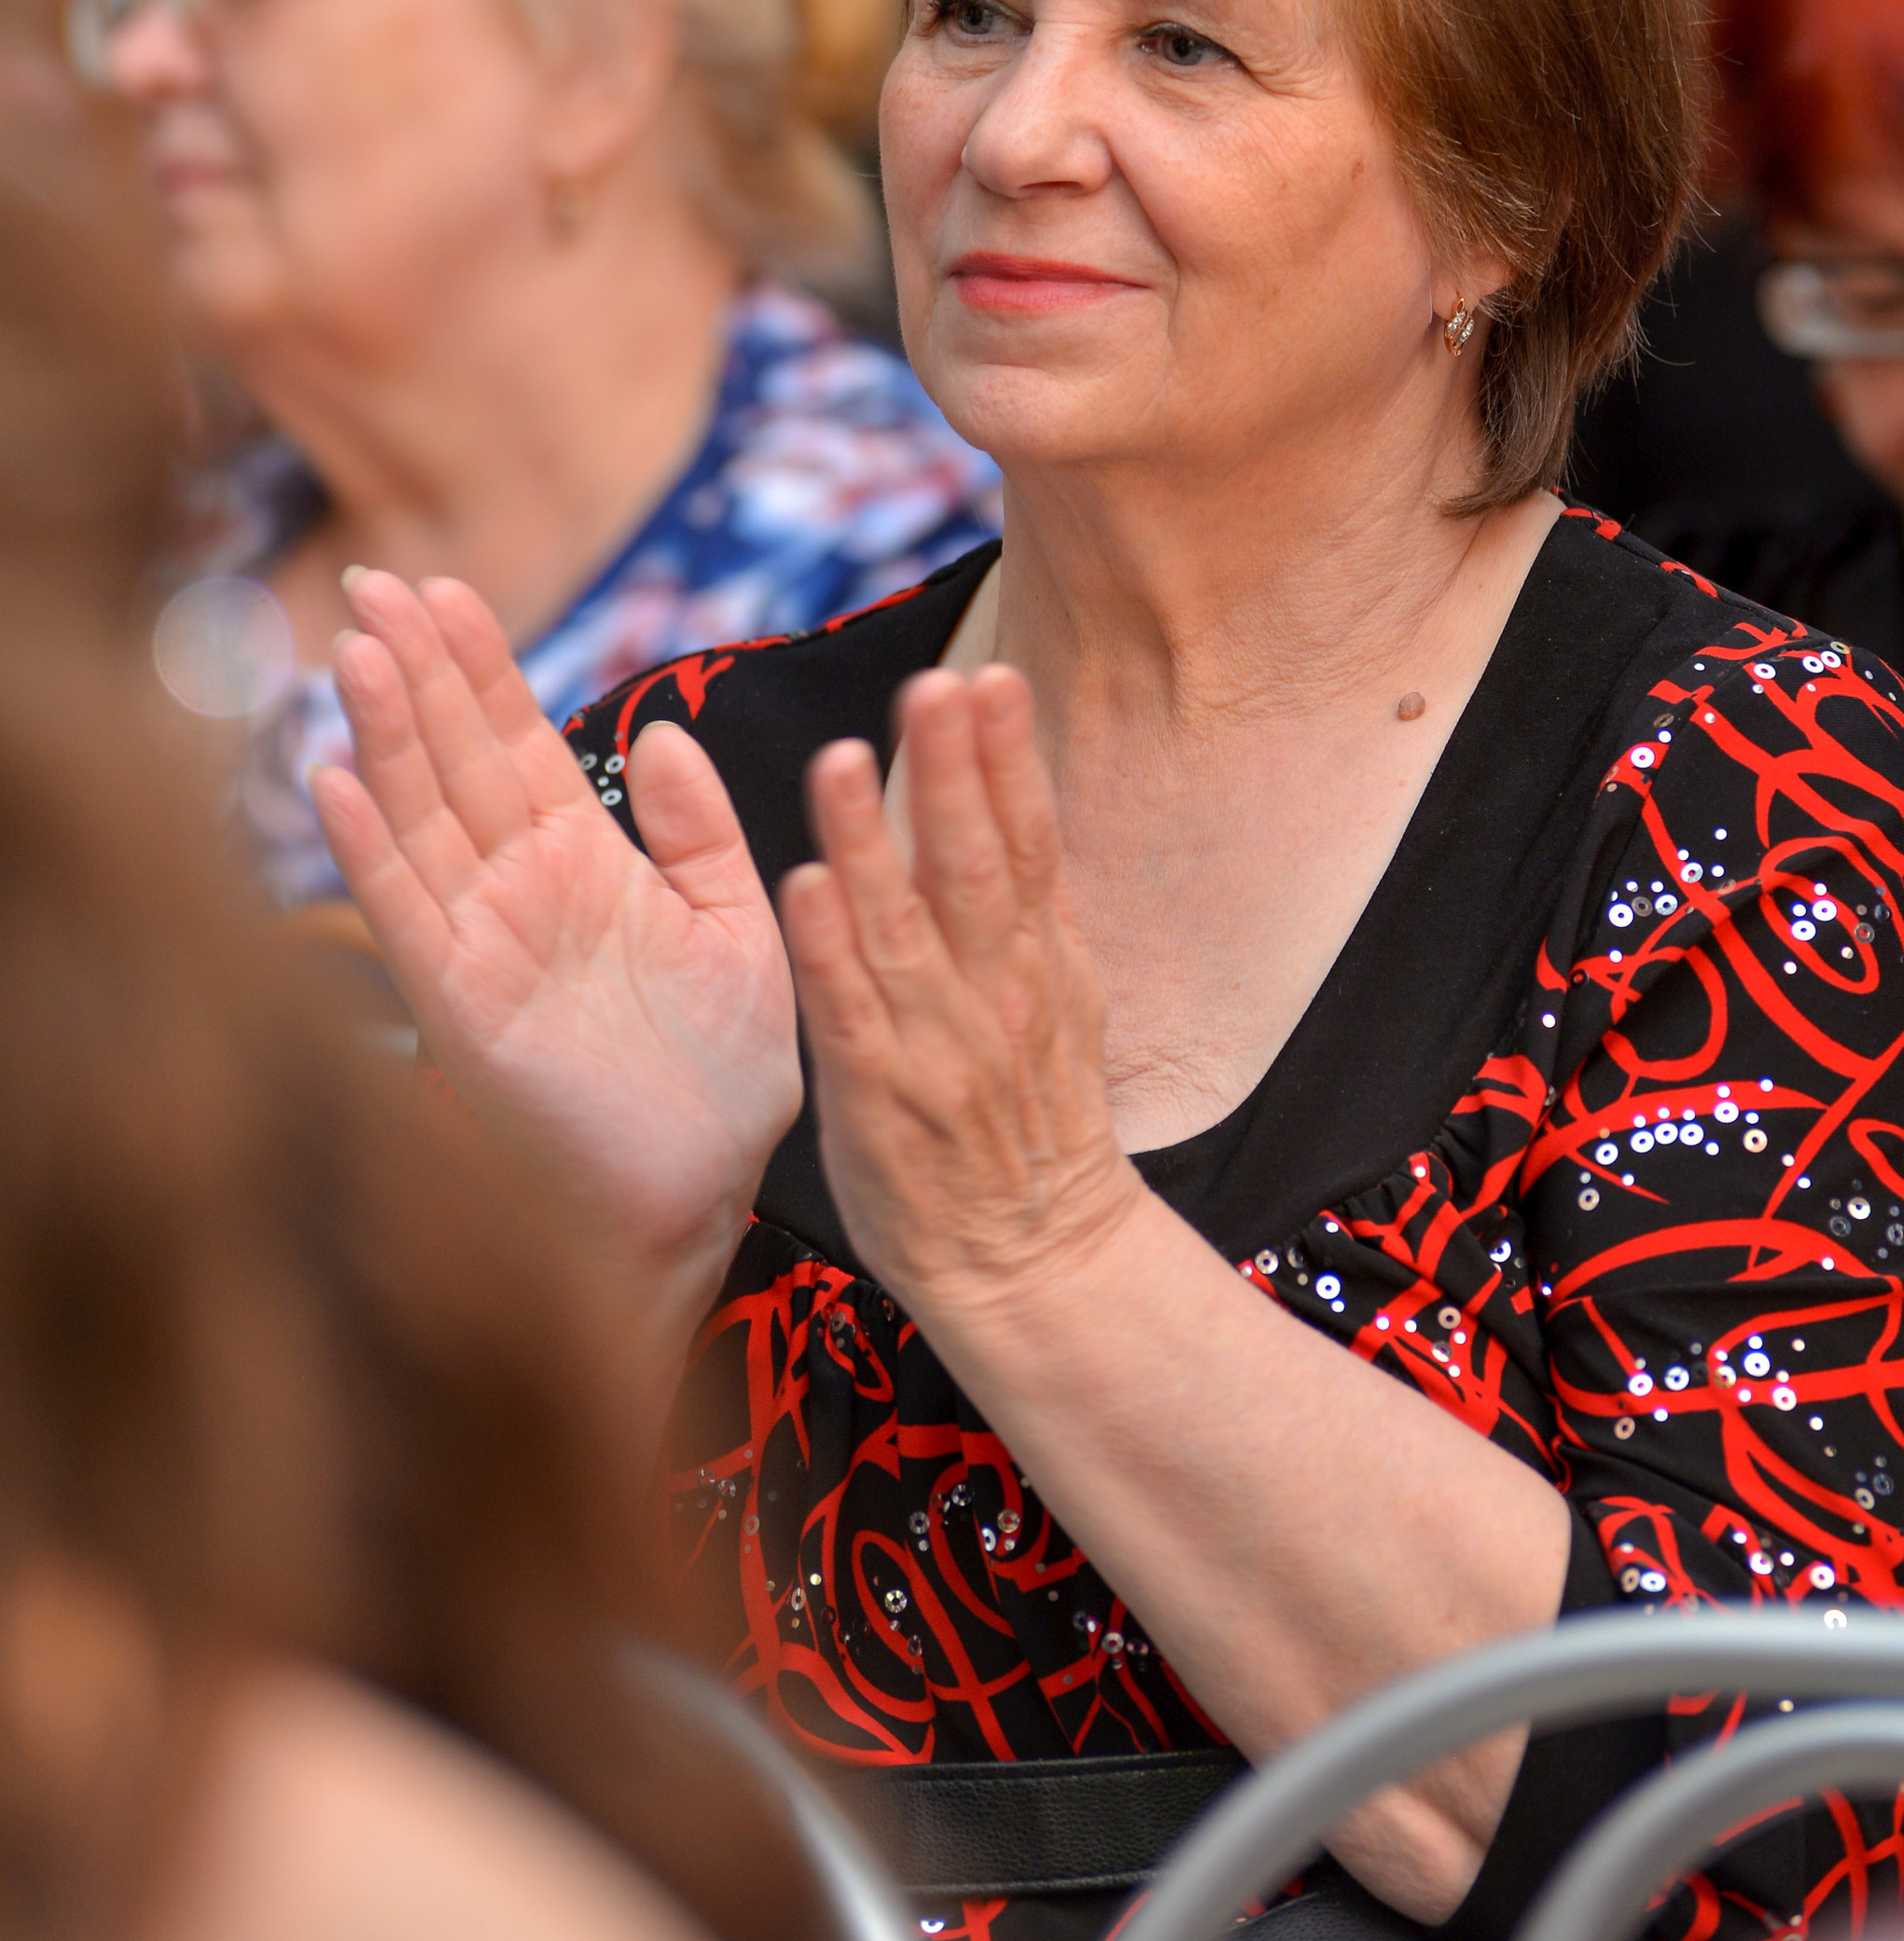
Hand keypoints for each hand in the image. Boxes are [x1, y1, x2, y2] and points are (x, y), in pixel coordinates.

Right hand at [313, 571, 801, 1297]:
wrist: (704, 1192)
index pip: (516, 737)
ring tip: (356, 650)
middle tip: (373, 579)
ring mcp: (481, 941)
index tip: (444, 583)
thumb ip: (702, 829)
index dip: (479, 662)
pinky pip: (405, 911)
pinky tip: (332, 781)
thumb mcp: (739, 923)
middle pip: (452, 756)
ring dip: (383, 734)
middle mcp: (518, 888)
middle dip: (416, 667)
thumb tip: (665, 730)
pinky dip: (367, 846)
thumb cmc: (724, 1075)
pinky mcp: (461, 1005)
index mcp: (584, 859)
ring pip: (419, 815)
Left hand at [783, 663, 1139, 1325]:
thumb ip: (1028, 909)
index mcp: (1041, 961)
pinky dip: (830, 950)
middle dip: (953, 770)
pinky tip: (807, 888)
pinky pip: (850, 1013)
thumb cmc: (1029, 1125)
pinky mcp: (879, 1099)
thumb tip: (1013, 799)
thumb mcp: (1059, 1004)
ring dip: (871, 840)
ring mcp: (939, 1045)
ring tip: (840, 759)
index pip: (1030, 840)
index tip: (991, 678)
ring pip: (904, 926)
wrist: (1036, 1261)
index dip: (1009, 759)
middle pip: (976, 864)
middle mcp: (997, 991)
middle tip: (935, 684)